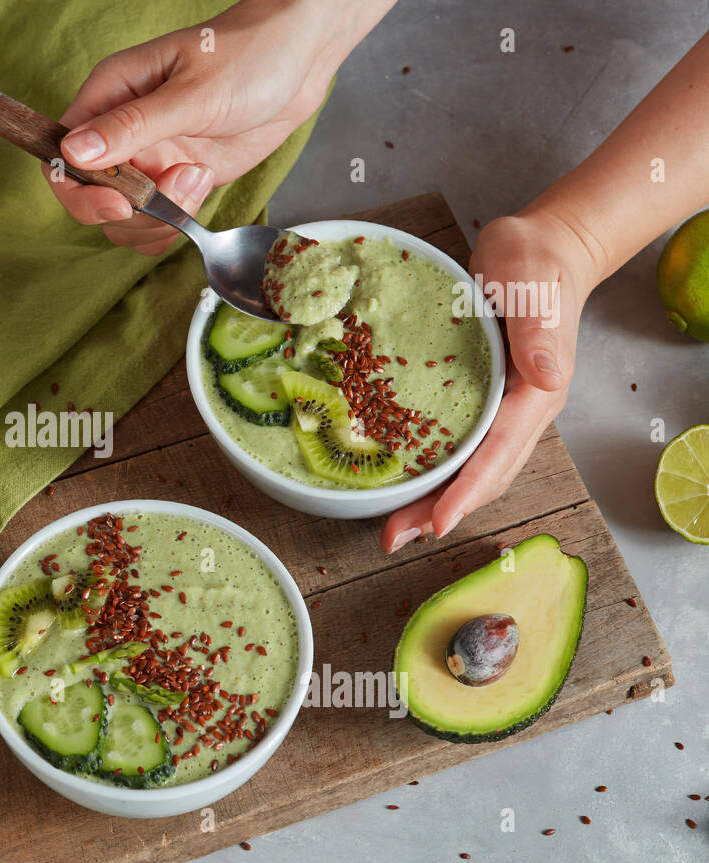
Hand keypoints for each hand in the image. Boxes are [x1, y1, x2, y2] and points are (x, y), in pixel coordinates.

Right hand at [47, 0, 391, 254]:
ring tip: (197, 177)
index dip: (79, 190)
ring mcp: (149, 160)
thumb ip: (132, 126)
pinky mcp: (176, 180)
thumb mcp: (191, 92)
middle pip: (91, 199)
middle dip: (130, 212)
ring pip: (125, 219)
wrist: (300, 60)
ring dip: (158, 218)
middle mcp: (121, 134)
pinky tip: (203, 185)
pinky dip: (176, 222)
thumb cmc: (248, 54)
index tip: (119, 203)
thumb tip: (74, 152)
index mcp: (108, 97)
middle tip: (175, 188)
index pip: (61, 157)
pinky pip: (157, 222)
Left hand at [381, 212, 598, 551]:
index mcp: (537, 393)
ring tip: (394, 526)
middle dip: (440, 511)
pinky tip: (401, 482)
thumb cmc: (536, 264)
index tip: (437, 523)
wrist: (543, 250)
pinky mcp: (483, 403)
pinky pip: (458, 447)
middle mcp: (522, 412)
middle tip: (394, 538)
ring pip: (471, 469)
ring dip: (433, 500)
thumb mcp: (533, 285)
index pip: (500, 453)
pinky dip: (433, 471)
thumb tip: (544, 376)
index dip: (467, 491)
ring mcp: (503, 411)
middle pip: (483, 475)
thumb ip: (538, 330)